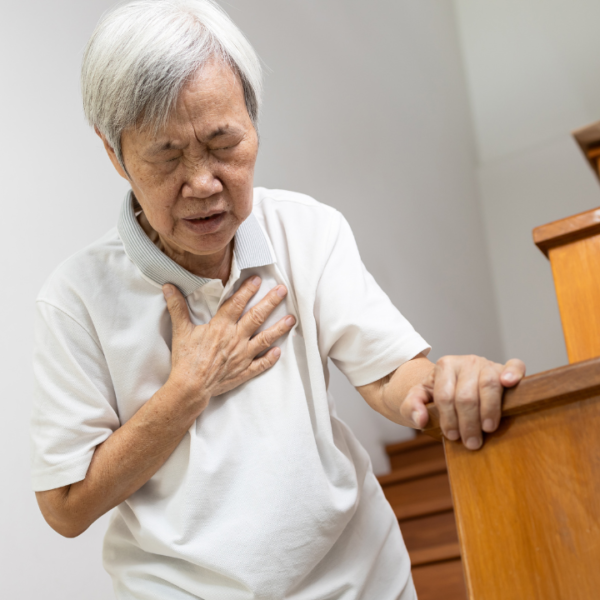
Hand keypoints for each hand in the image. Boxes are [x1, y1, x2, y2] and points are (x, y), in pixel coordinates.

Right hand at [162, 276, 294, 413]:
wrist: (190, 387)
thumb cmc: (186, 359)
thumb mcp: (181, 331)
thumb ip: (177, 308)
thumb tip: (169, 287)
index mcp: (221, 327)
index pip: (237, 303)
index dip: (247, 290)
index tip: (258, 279)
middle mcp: (236, 339)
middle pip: (257, 317)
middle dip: (271, 302)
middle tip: (283, 290)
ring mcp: (243, 356)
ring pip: (266, 339)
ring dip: (279, 328)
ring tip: (292, 318)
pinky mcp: (244, 371)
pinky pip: (262, 364)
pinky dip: (271, 358)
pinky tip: (279, 351)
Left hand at [403, 355, 525, 449]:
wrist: (451, 384)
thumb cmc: (436, 395)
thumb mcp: (418, 399)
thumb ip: (411, 407)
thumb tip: (420, 419)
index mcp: (444, 366)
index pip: (445, 396)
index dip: (448, 419)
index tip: (452, 436)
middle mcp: (466, 362)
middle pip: (467, 395)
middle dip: (468, 422)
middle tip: (471, 442)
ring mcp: (487, 364)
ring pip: (489, 385)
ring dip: (489, 410)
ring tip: (487, 429)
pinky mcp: (504, 368)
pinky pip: (515, 365)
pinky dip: (513, 373)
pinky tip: (509, 383)